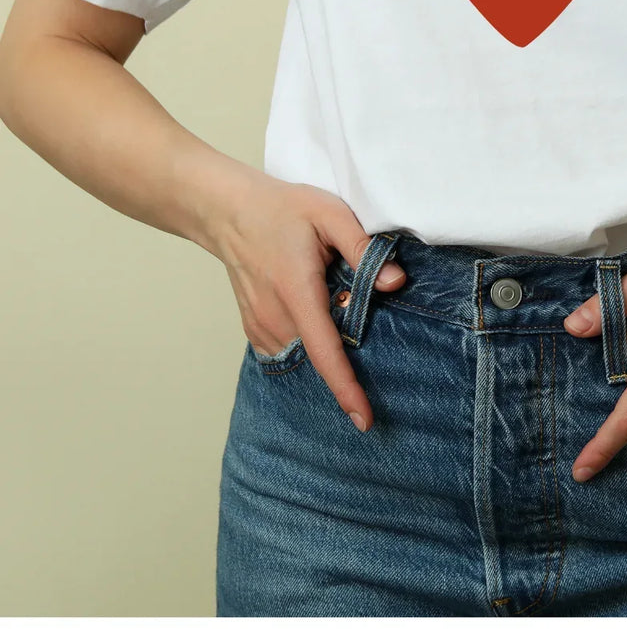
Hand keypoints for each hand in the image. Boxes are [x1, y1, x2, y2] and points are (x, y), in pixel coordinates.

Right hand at [212, 175, 405, 432]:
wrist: (228, 210)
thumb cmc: (282, 208)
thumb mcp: (331, 215)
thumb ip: (364, 249)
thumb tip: (396, 283)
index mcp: (296, 292)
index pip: (325, 353)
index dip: (346, 388)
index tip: (364, 420)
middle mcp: (274, 318)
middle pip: (320, 354)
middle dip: (348, 347)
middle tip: (352, 299)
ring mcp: (260, 327)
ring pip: (305, 353)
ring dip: (328, 340)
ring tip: (330, 292)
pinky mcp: (255, 329)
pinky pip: (290, 349)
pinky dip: (310, 341)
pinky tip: (317, 308)